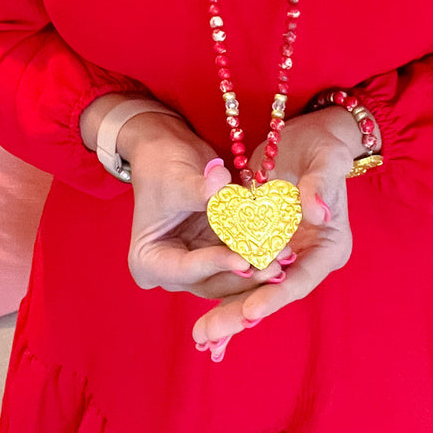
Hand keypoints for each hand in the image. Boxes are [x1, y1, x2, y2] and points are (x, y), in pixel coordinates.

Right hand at [117, 111, 286, 300]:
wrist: (168, 150)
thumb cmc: (161, 164)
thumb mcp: (175, 179)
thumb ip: (199, 189)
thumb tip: (221, 184)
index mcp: (148, 261)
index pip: (184, 269)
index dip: (214, 264)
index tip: (243, 260)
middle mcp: (172, 270)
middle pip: (209, 282)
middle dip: (242, 275)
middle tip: (274, 266)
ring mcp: (196, 263)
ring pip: (228, 276)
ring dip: (257, 268)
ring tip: (284, 257)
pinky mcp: (216, 252)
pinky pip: (239, 259)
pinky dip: (258, 253)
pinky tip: (283, 248)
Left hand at [190, 108, 358, 352]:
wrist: (310, 136)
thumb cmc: (324, 145)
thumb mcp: (327, 159)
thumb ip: (321, 185)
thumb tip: (318, 212)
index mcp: (330, 246)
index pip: (301, 279)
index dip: (274, 296)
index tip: (249, 312)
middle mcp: (307, 258)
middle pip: (274, 294)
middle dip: (241, 315)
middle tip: (208, 336)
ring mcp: (284, 255)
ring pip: (254, 290)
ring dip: (228, 312)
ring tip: (200, 336)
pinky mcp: (263, 245)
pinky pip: (241, 273)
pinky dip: (223, 292)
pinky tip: (204, 316)